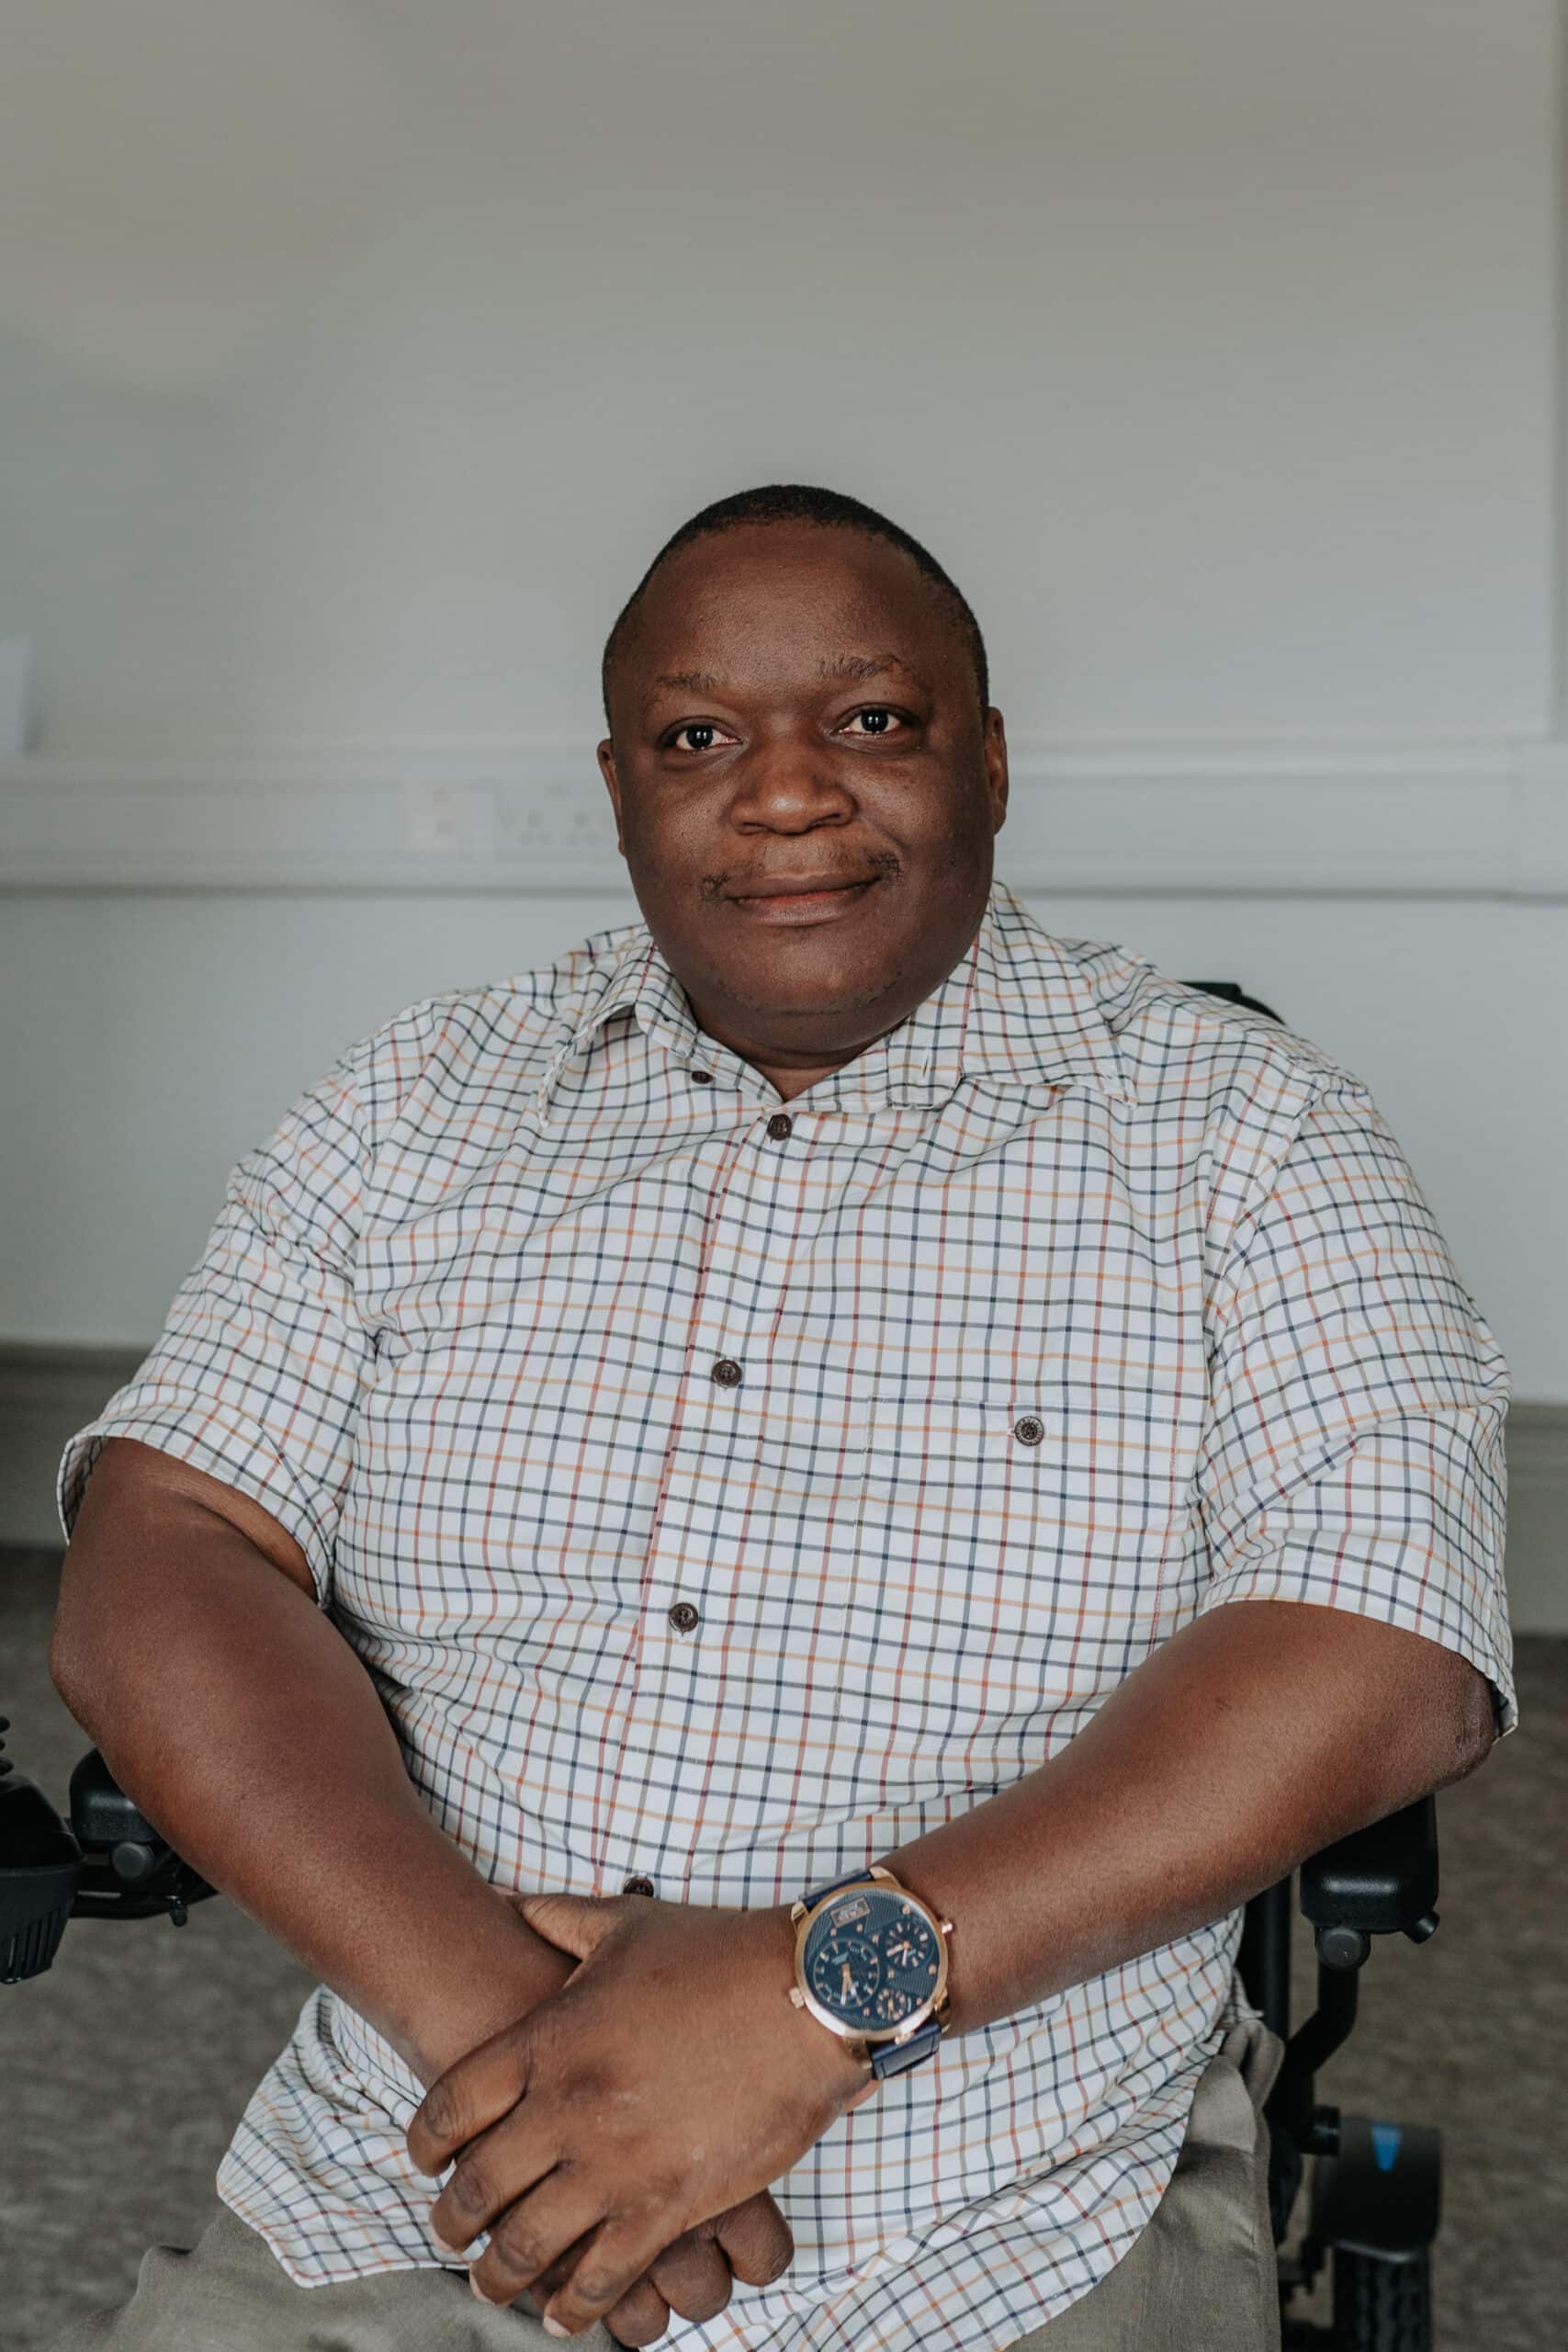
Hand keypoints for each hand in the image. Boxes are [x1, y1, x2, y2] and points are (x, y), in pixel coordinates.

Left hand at [405, 1891, 874, 2336]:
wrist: (806, 1995)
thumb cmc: (717, 1953)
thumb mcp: (625, 1925)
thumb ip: (555, 1917)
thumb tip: (504, 1900)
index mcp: (549, 2040)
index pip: (451, 2107)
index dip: (424, 2142)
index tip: (424, 2160)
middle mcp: (567, 2108)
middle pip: (476, 2186)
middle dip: (451, 2221)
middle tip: (449, 2232)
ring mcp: (614, 2163)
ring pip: (527, 2245)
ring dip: (499, 2275)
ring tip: (493, 2286)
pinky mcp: (667, 2205)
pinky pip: (601, 2275)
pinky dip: (574, 2305)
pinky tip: (562, 2314)